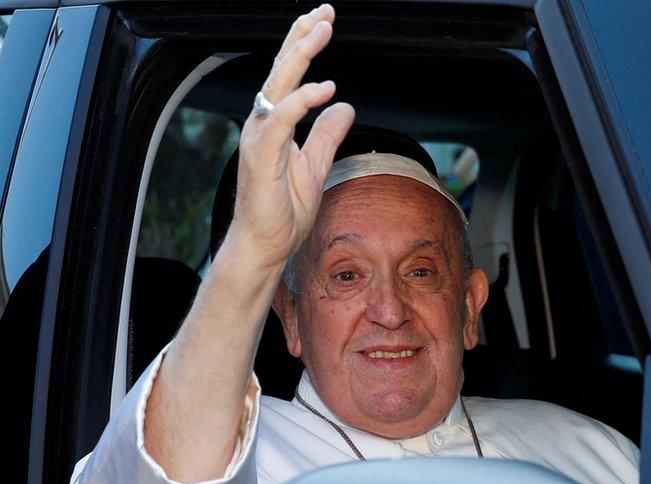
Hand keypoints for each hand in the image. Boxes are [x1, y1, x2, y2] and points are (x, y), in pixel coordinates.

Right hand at [228, 4, 355, 269]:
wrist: (266, 247)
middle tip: (325, 11)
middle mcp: (262, 124)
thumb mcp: (316, 166)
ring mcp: (259, 138)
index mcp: (275, 124)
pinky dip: (301, 101)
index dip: (303, 44)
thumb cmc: (284, 212)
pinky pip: (280, 120)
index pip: (288, 74)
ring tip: (323, 30)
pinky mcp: (261, 157)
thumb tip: (345, 107)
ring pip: (277, 85)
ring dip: (300, 56)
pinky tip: (324, 88)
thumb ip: (327, 135)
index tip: (323, 18)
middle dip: (302, 37)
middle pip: (280, 69)